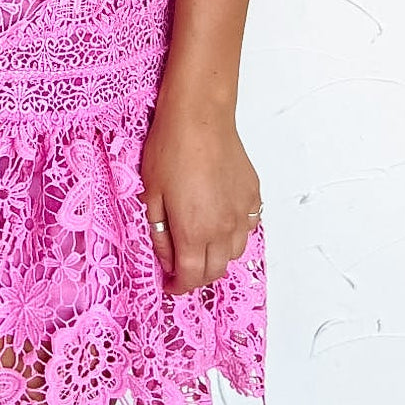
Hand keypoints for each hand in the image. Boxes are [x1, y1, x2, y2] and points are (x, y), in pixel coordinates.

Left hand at [137, 99, 261, 295]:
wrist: (200, 116)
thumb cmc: (170, 149)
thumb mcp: (152, 194)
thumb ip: (160, 233)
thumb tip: (166, 258)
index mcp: (195, 232)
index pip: (191, 277)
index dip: (178, 287)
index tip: (169, 285)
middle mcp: (224, 229)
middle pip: (215, 271)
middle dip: (197, 276)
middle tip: (182, 267)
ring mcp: (242, 213)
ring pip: (235, 252)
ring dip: (217, 256)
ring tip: (200, 243)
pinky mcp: (253, 195)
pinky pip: (248, 227)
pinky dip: (234, 233)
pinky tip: (219, 219)